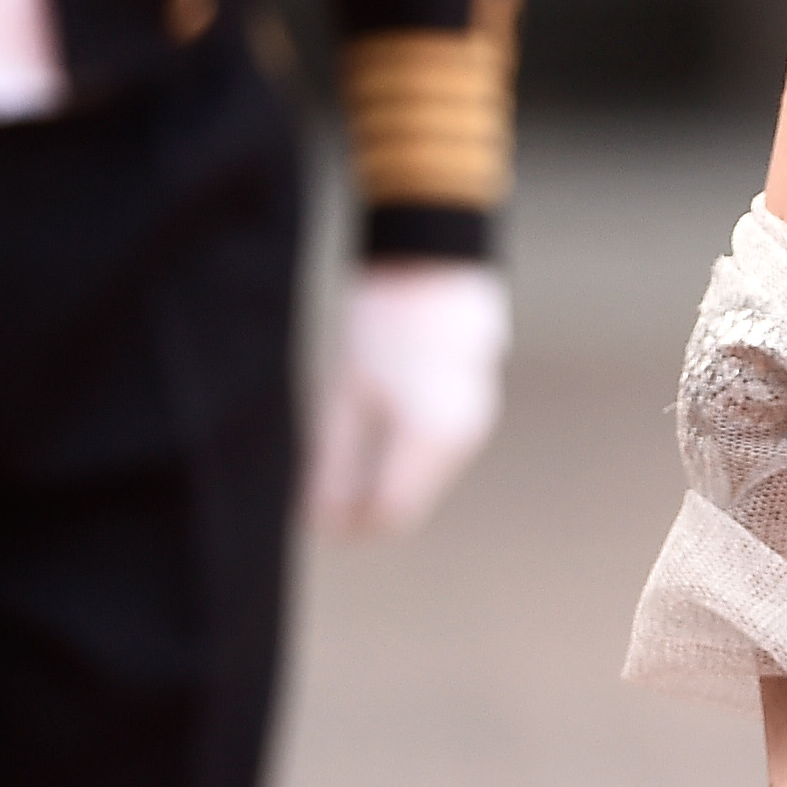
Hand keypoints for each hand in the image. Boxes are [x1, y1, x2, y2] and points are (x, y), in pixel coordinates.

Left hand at [306, 260, 508, 535]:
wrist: (435, 263)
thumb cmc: (383, 325)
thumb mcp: (344, 396)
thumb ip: (333, 463)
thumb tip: (318, 519)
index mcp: (426, 440)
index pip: (389, 514)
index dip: (348, 523)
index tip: (311, 514)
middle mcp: (460, 440)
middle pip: (408, 498)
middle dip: (363, 501)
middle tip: (317, 485)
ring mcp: (475, 422)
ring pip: (424, 476)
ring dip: (383, 474)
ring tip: (343, 446)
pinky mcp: (476, 405)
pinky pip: (439, 450)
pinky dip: (405, 452)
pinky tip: (379, 421)